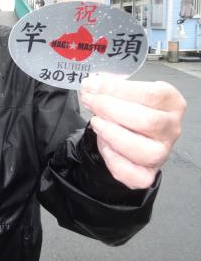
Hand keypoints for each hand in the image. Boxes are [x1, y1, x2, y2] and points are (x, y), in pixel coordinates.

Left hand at [80, 75, 185, 189]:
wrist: (129, 134)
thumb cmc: (128, 108)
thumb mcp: (123, 93)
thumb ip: (109, 88)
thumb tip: (91, 86)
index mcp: (170, 102)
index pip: (151, 95)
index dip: (117, 90)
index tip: (93, 86)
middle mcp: (171, 128)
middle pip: (147, 121)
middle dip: (110, 110)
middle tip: (90, 101)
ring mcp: (162, 153)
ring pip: (144, 152)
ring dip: (112, 135)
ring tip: (96, 122)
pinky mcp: (148, 173)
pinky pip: (133, 174)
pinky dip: (113, 160)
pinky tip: (104, 145)